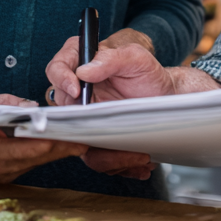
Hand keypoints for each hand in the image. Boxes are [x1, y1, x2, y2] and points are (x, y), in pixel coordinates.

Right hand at [0, 93, 154, 182]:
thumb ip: (7, 104)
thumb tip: (32, 106)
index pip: (37, 148)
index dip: (63, 141)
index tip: (84, 136)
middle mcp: (0, 170)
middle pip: (46, 156)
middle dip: (72, 146)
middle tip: (101, 139)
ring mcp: (3, 175)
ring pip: (43, 160)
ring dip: (64, 149)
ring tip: (92, 138)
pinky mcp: (5, 174)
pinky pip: (34, 162)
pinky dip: (51, 151)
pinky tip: (68, 141)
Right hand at [44, 28, 220, 178]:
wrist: (164, 97)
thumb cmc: (148, 74)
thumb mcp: (135, 58)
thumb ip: (110, 58)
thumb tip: (83, 71)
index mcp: (81, 64)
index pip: (56, 69)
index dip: (61, 79)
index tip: (76, 90)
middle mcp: (77, 92)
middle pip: (61, 111)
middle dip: (83, 126)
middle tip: (111, 131)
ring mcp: (83, 117)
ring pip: (77, 141)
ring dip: (107, 153)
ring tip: (137, 154)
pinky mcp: (93, 137)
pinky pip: (95, 157)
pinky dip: (118, 163)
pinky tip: (139, 160)